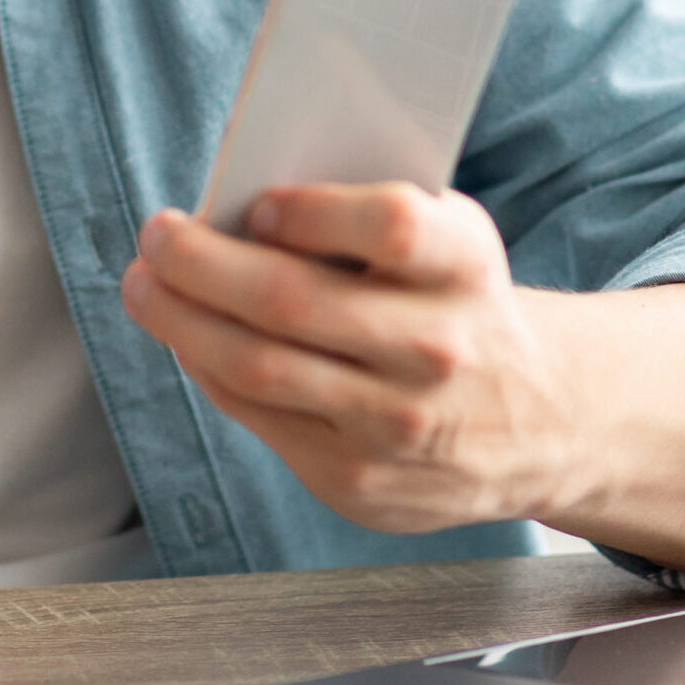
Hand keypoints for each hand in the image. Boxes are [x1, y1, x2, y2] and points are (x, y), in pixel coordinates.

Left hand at [121, 182, 569, 532]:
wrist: (538, 424)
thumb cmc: (460, 305)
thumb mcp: (448, 243)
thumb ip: (365, 218)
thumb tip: (237, 208)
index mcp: (465, 269)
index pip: (392, 226)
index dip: (314, 211)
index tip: (259, 202)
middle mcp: (439, 351)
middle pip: (292, 302)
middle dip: (200, 264)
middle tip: (156, 236)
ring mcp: (397, 426)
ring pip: (258, 368)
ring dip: (182, 321)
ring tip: (147, 287)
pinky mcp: (359, 482)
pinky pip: (259, 417)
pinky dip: (209, 371)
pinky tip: (190, 342)